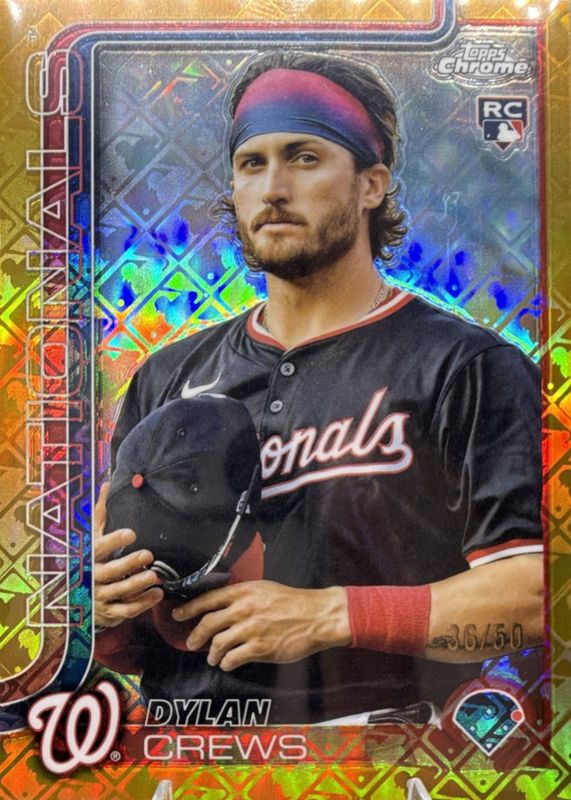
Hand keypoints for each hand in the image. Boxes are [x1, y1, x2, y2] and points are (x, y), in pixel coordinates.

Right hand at [94, 482, 163, 628]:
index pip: (99, 548)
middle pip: (109, 572)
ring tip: (155, 575)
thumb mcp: (91, 535)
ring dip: (137, 584)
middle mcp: (91, 578)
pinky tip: (158, 593)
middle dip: (128, 564)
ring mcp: (99, 597)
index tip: (132, 533)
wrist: (75, 596)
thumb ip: (100, 512)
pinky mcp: (108, 612)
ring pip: (118, 593)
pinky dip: (142, 604)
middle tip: (148, 554)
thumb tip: (105, 483)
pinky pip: (126, 610)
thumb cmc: (89, 557)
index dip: (114, 540)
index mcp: (88, 557)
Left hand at [172, 581, 350, 670]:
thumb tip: (220, 605)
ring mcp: (251, 630)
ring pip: (217, 643)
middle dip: (195, 636)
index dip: (189, 608)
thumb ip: (243, 596)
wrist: (316, 616)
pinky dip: (226, 663)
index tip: (178, 614)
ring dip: (212, 653)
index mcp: (244, 592)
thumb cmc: (293, 602)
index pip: (208, 599)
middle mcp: (244, 609)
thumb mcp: (264, 589)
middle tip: (191, 642)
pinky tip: (228, 663)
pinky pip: (232, 659)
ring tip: (213, 657)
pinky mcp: (260, 649)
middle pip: (207, 623)